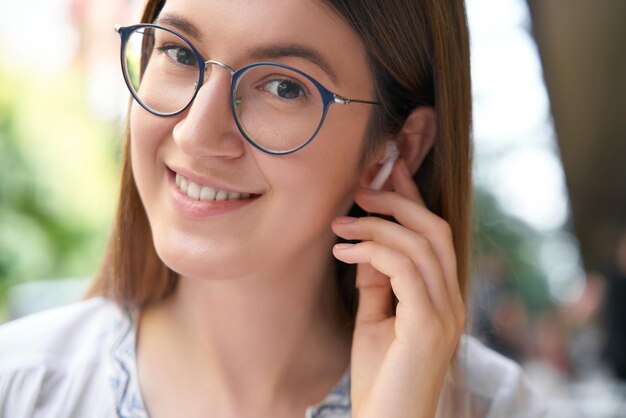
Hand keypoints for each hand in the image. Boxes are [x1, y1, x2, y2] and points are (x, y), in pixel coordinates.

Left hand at [331, 159, 465, 417]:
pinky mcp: (429, 325)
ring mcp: (445, 312)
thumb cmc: (379, 378)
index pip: (433, 235)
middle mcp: (452, 300)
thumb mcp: (375, 320)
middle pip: (434, 229)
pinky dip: (373, 253)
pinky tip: (343, 254)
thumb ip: (378, 283)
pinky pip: (405, 270)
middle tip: (358, 189)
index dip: (412, 198)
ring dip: (376, 227)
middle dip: (397, 200)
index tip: (386, 170)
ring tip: (340, 225)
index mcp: (442, 297)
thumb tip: (366, 247)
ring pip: (420, 244)